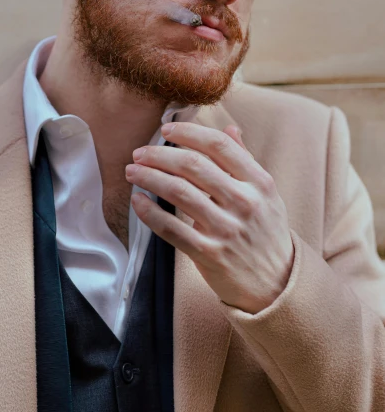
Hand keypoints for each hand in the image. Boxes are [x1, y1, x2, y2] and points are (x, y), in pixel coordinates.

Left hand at [125, 122, 294, 313]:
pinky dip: (150, 213)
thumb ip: (244, 161)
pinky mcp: (210, 254)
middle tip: (139, 153)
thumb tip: (229, 128)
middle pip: (193, 166)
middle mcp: (244, 202)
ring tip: (133, 172)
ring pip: (179, 193)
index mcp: (259, 182)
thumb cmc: (265, 232)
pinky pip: (172, 229)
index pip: (219, 146)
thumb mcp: (265, 194)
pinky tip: (137, 201)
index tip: (167, 130)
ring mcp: (227, 229)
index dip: (189, 133)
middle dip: (159, 155)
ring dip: (149, 178)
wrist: (277, 283)